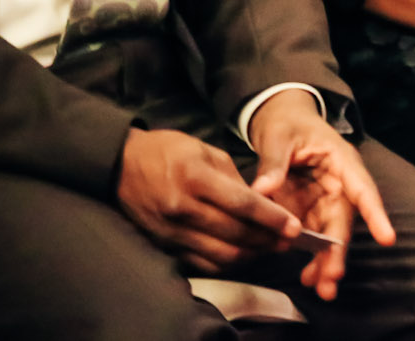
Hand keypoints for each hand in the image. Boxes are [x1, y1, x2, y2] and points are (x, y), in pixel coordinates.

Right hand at [117, 128, 301, 274]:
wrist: (119, 165)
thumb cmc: (167, 152)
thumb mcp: (205, 151)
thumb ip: (234, 178)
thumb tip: (262, 202)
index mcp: (196, 178)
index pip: (243, 205)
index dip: (272, 219)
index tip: (295, 227)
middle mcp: (182, 208)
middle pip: (235, 233)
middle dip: (267, 240)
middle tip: (289, 240)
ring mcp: (171, 231)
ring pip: (220, 254)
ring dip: (250, 254)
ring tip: (270, 248)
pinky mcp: (163, 245)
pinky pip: (201, 263)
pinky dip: (226, 262)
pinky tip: (242, 254)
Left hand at [248, 91, 395, 300]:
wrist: (281, 123)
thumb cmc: (287, 124)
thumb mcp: (278, 137)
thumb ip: (273, 163)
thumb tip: (261, 190)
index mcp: (341, 161)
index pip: (362, 188)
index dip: (376, 214)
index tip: (387, 238)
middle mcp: (339, 184)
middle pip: (345, 220)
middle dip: (339, 251)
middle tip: (331, 279)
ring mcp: (324, 200)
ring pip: (331, 234)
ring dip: (327, 261)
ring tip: (320, 287)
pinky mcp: (309, 211)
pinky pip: (312, 237)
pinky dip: (311, 257)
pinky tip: (306, 277)